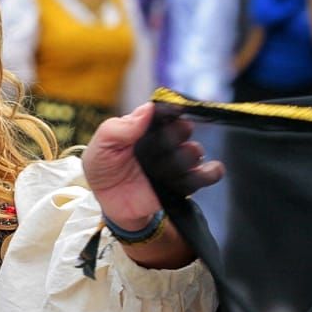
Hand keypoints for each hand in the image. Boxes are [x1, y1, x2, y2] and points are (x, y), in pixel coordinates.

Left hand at [83, 103, 223, 227]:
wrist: (109, 203)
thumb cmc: (104, 169)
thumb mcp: (101, 146)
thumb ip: (118, 129)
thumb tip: (147, 108)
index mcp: (144, 126)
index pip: (163, 112)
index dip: (169, 111)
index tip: (173, 111)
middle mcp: (164, 140)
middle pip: (182, 128)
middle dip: (178, 132)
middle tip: (167, 140)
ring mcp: (176, 161)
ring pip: (194, 151)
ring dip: (187, 154)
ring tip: (172, 163)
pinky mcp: (184, 182)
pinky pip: (207, 174)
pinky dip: (211, 171)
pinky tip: (206, 170)